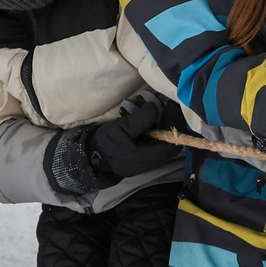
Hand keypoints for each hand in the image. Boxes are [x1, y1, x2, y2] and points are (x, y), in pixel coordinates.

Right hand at [46, 93, 183, 199]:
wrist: (90, 156)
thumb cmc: (105, 143)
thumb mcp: (120, 129)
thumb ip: (139, 120)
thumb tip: (155, 108)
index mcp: (147, 156)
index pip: (172, 140)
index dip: (175, 122)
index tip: (172, 105)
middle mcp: (151, 161)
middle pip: (171, 141)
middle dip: (171, 123)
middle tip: (168, 106)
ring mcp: (147, 160)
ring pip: (164, 141)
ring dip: (164, 125)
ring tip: (161, 109)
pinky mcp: (142, 156)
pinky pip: (157, 143)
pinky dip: (158, 129)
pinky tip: (153, 119)